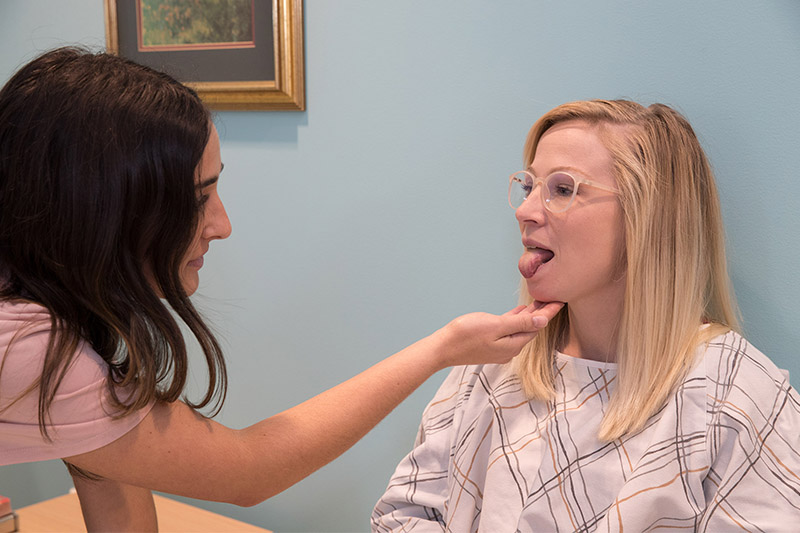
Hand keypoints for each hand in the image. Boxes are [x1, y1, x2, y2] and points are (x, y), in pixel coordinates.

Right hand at [432, 301, 563, 368]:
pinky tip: (520, 311)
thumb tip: (543, 320)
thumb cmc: (466, 335)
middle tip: (554, 296)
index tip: (561, 300)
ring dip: (530, 316)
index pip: (537, 326)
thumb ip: (520, 323)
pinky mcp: (491, 343)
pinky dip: (517, 319)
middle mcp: (510, 348)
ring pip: (521, 328)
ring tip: (540, 301)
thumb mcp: (495, 326)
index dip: (549, 312)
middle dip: (542, 313)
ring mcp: (500, 347)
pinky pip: (510, 330)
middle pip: (531, 328)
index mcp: (514, 344)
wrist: (443, 348)